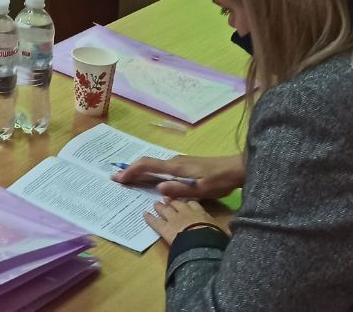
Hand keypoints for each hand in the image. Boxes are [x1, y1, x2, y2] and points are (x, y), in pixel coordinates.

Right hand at [114, 153, 245, 199]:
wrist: (236, 168)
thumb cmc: (219, 180)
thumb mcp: (200, 189)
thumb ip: (179, 189)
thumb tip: (158, 189)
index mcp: (176, 167)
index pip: (148, 166)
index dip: (132, 172)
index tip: (119, 179)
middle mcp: (174, 161)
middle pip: (147, 164)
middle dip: (130, 171)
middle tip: (115, 179)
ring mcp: (179, 162)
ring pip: (154, 165)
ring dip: (139, 171)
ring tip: (127, 179)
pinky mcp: (184, 166)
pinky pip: (161, 167)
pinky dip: (150, 172)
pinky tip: (149, 179)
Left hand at [145, 196, 222, 245]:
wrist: (201, 242)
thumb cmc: (213, 237)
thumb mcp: (222, 231)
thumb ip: (224, 227)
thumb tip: (234, 228)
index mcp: (200, 212)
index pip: (193, 203)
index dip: (188, 202)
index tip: (186, 200)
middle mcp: (186, 212)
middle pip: (177, 203)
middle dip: (172, 201)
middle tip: (167, 199)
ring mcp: (173, 218)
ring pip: (164, 209)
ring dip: (160, 206)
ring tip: (156, 204)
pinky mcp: (164, 227)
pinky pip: (154, 221)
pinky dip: (149, 217)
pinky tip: (144, 215)